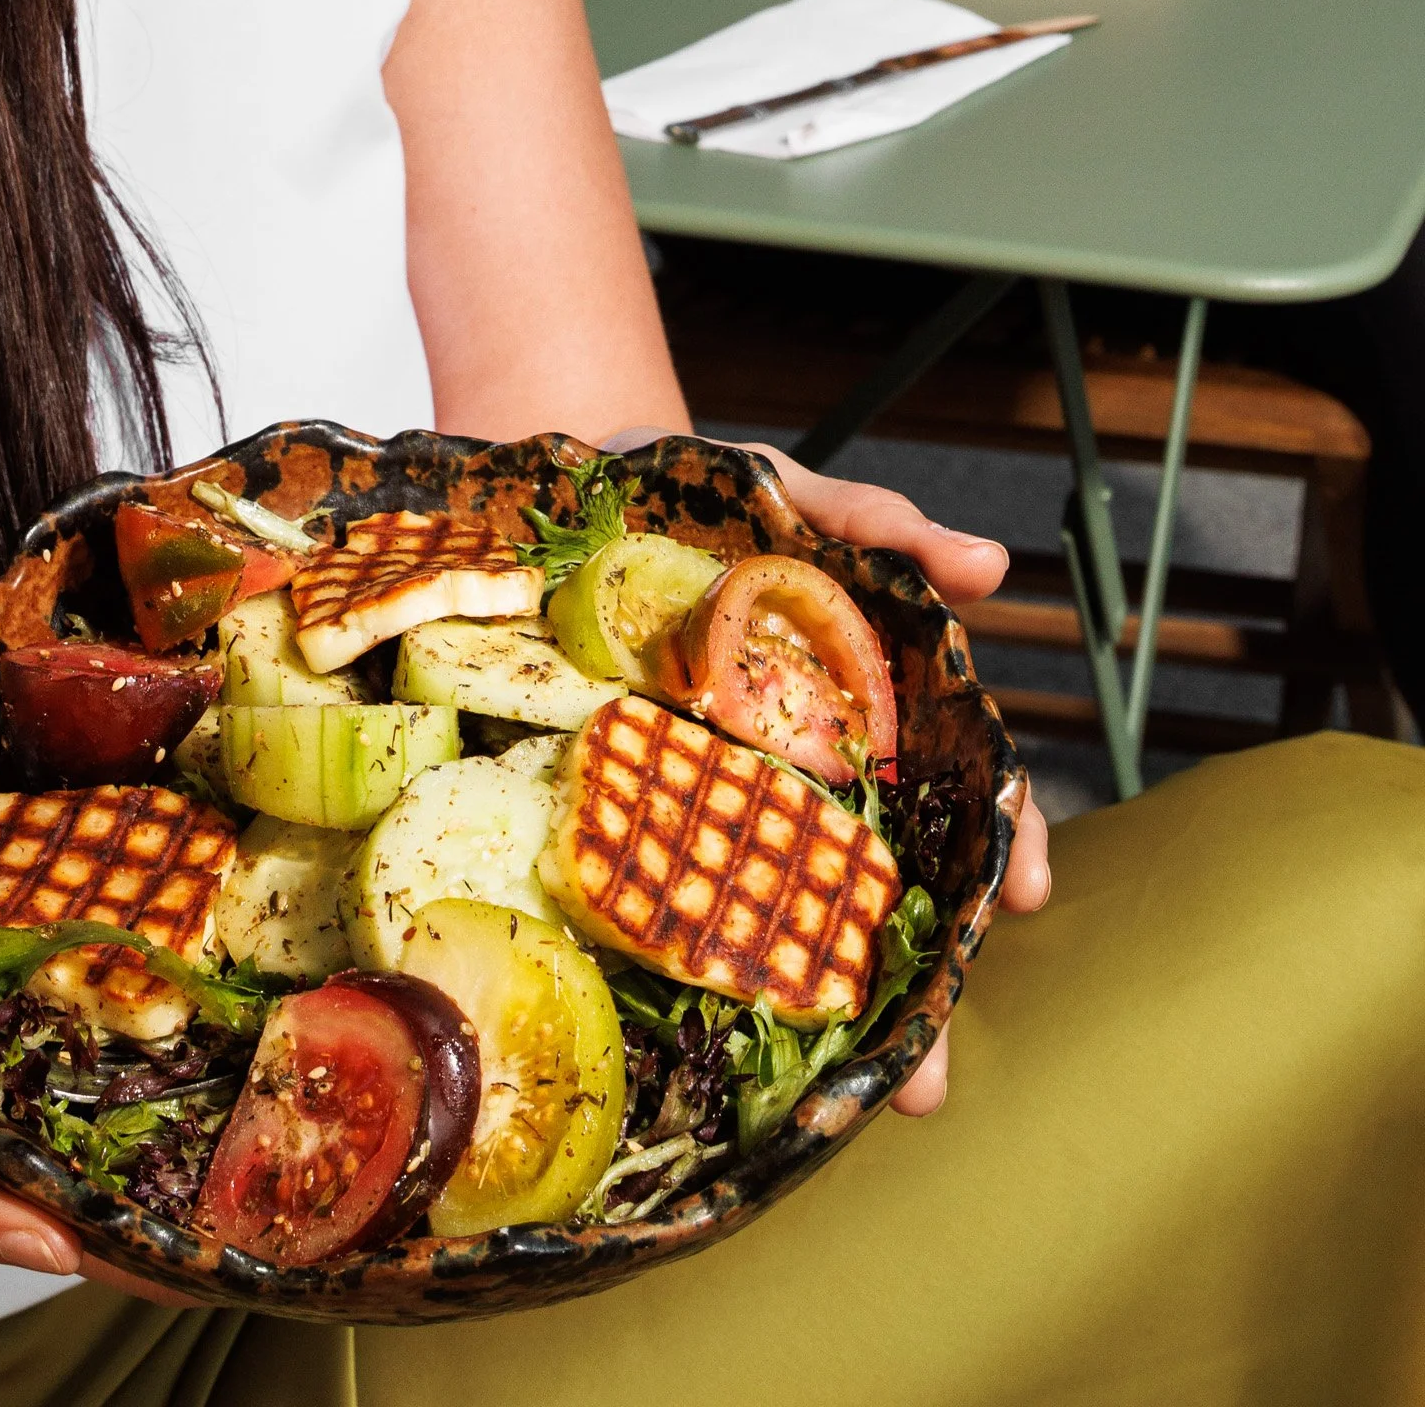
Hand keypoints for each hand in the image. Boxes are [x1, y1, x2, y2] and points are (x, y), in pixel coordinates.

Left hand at [600, 424, 1051, 1121]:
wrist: (550, 478)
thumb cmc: (691, 492)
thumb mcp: (785, 491)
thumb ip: (879, 523)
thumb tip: (991, 566)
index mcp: (856, 701)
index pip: (954, 785)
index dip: (1004, 839)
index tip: (1028, 893)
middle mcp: (802, 768)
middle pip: (883, 886)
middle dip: (922, 987)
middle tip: (929, 1075)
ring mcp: (717, 795)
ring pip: (790, 916)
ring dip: (832, 1014)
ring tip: (858, 1100)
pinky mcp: (629, 805)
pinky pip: (672, 895)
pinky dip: (707, 970)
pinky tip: (722, 1043)